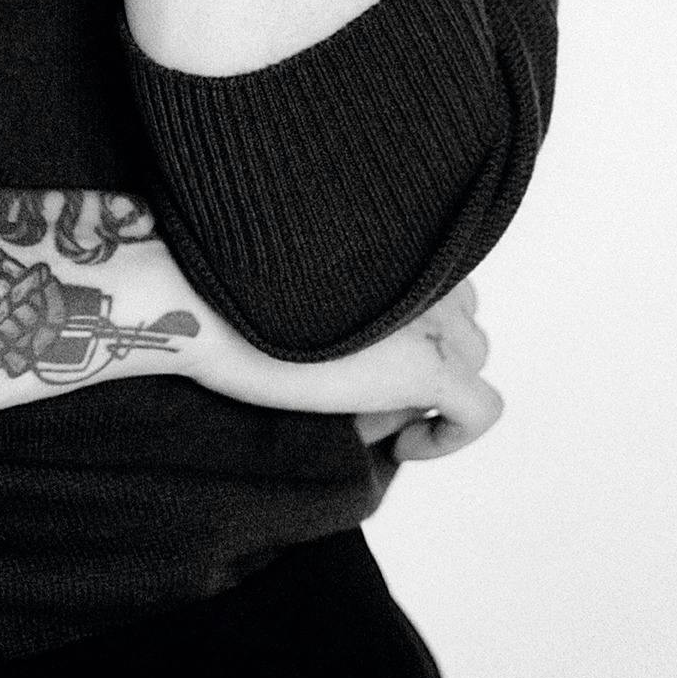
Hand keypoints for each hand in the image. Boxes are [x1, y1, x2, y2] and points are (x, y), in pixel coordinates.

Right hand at [172, 276, 500, 461]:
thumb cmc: (223, 292)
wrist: (196, 305)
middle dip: (423, 350)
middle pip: (460, 312)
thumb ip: (354, 305)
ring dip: (432, 383)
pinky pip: (480, 411)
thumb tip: (383, 370)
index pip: (437, 274)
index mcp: (394, 232)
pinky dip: (450, 436)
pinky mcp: (428, 366)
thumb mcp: (305, 290)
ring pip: (472, 354)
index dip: (408, 320)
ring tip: (371, 407)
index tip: (364, 351)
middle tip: (361, 384)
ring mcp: (430, 315)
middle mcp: (422, 265)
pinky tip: (404, 445)